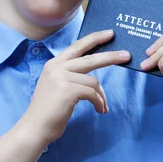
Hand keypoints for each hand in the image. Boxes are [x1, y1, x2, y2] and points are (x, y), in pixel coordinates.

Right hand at [23, 30, 130, 145]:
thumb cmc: (48, 111)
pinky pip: (93, 93)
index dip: (94, 39)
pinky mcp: (68, 90)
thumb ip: (69, 77)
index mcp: (53, 64)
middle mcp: (56, 68)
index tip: (109, 33)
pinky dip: (99, 102)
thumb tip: (93, 78)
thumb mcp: (56, 86)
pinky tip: (99, 110)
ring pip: (93, 81)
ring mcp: (61, 78)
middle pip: (90, 58)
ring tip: (102, 107)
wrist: (35, 128)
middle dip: (110, 57)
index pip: (77, 46)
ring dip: (101, 96)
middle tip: (127, 55)